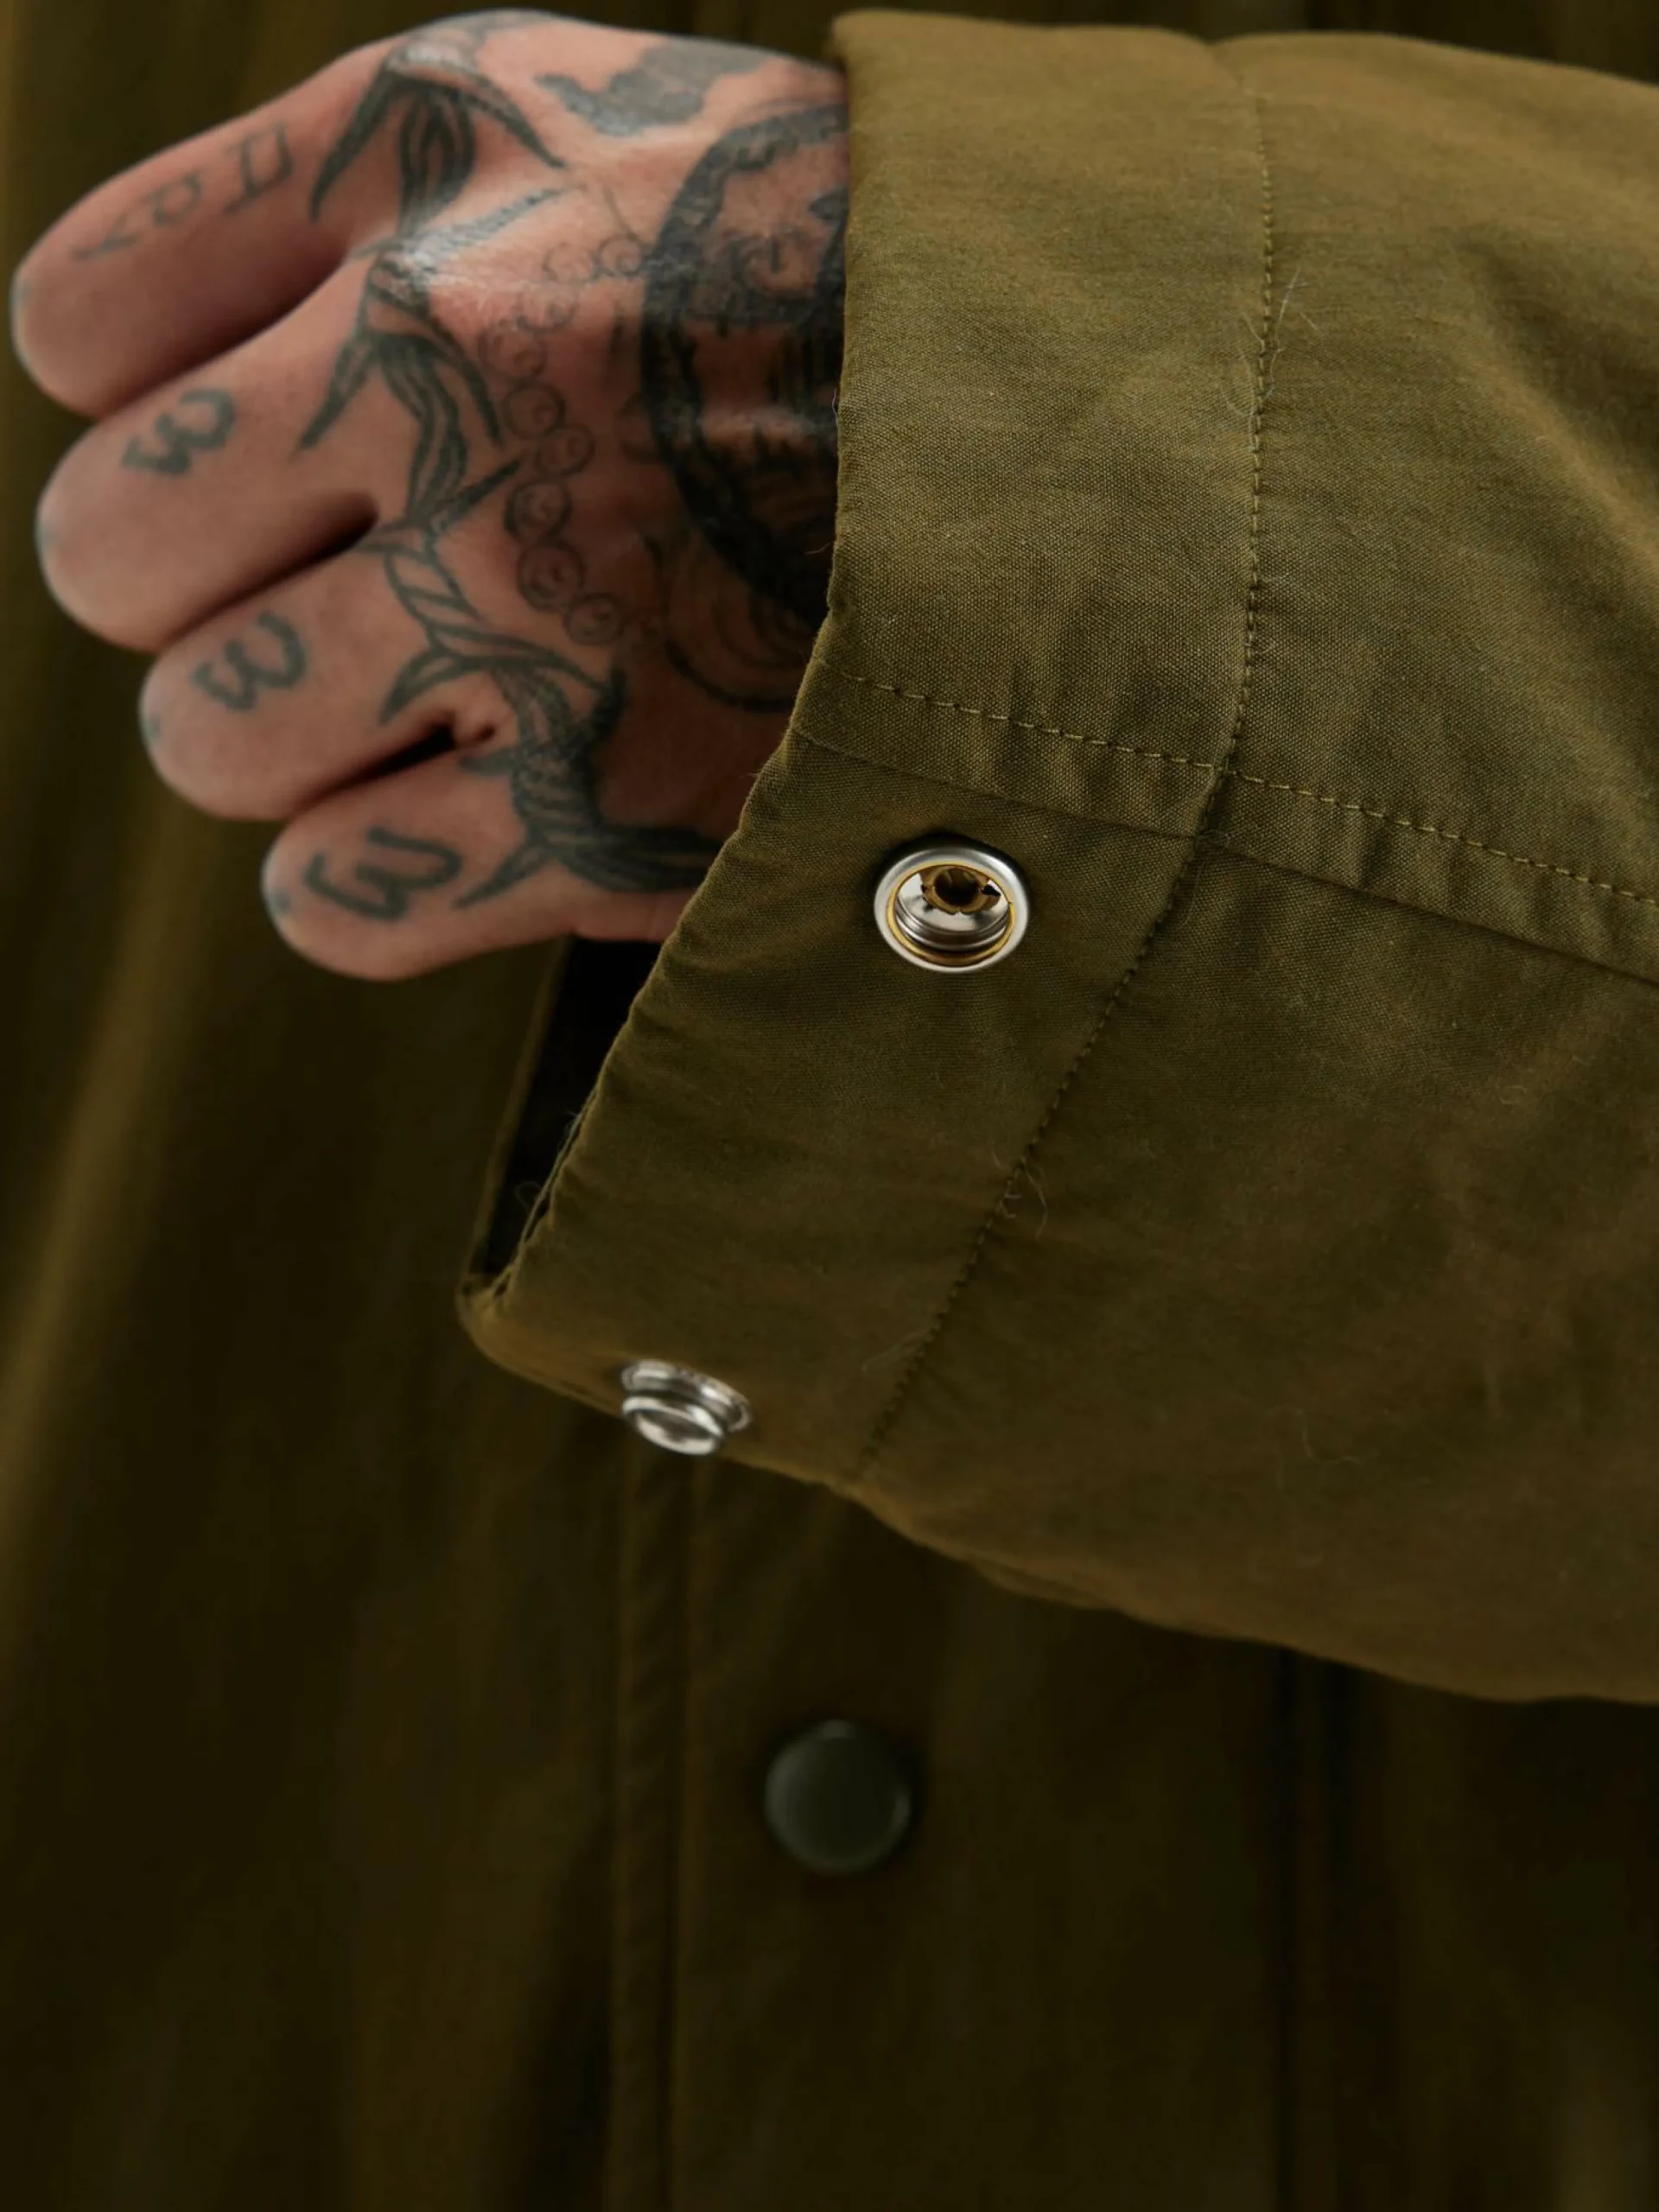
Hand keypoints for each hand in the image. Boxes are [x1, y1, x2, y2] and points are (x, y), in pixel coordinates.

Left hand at [10, 10, 846, 976]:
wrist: (1109, 454)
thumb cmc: (819, 283)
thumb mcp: (583, 119)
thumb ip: (331, 191)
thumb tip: (92, 373)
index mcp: (427, 167)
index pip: (79, 328)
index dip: (142, 402)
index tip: (259, 438)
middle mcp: (453, 375)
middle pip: (111, 559)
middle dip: (199, 592)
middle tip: (352, 587)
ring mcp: (534, 610)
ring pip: (213, 746)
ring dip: (291, 742)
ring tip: (442, 700)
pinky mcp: (609, 818)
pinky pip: (331, 903)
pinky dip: (376, 877)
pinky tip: (489, 808)